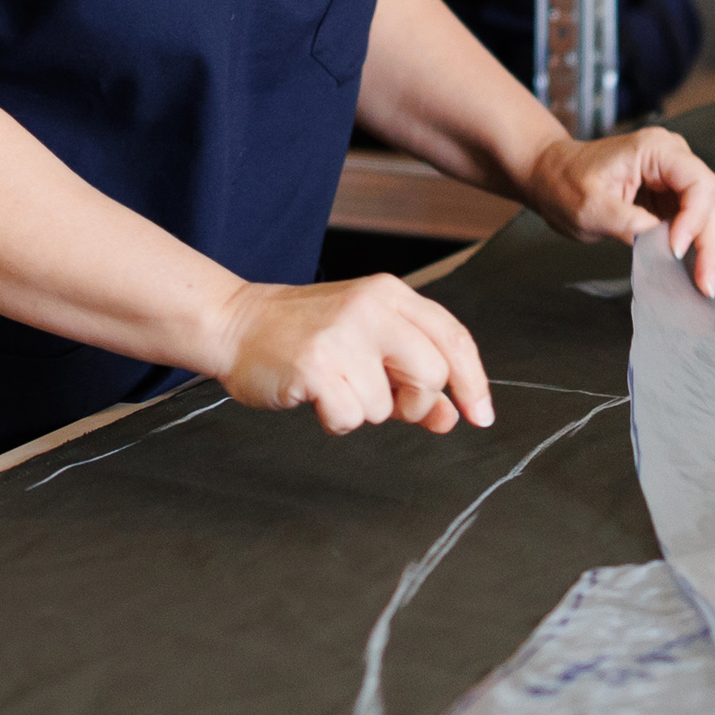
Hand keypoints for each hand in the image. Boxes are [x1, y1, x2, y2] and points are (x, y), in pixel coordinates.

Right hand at [207, 274, 495, 435]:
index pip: (453, 338)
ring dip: (364, 410)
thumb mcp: (368, 343)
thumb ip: (411, 374)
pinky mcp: (314, 366)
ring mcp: (341, 336)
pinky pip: (350, 418)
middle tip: (387, 401)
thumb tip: (451, 416)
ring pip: (387, 405)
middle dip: (414, 401)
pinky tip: (316, 398)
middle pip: (432, 374)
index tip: (479, 415)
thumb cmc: (305, 335)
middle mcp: (369, 308)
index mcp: (389, 294)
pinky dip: (336, 420)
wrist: (235, 324)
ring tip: (333, 386)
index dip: (473, 381)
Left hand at [523, 126, 714, 296]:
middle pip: (709, 206)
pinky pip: (704, 219)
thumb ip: (624, 220)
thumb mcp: (588, 205)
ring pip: (710, 218)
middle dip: (712, 248)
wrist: (551, 176)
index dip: (694, 220)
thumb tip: (658, 238)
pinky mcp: (672, 200)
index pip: (697, 183)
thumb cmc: (565, 183)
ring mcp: (675, 180)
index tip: (677, 250)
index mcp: (656, 150)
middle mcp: (674, 161)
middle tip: (711, 286)